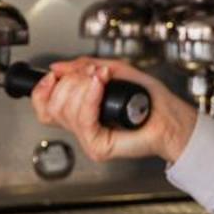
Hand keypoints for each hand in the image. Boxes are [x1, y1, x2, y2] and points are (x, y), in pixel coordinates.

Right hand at [30, 56, 197, 165]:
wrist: (170, 117)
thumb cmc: (150, 99)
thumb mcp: (113, 71)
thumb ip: (84, 67)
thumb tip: (57, 68)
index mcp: (81, 112)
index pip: (45, 107)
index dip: (42, 89)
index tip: (53, 75)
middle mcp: (82, 127)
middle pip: (53, 106)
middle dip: (70, 82)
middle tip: (92, 73)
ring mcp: (88, 139)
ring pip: (65, 111)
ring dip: (82, 86)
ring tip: (101, 78)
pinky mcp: (98, 146)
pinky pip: (84, 119)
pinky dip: (90, 97)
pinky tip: (100, 86)